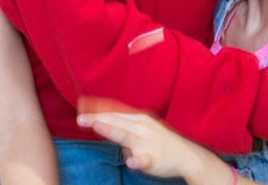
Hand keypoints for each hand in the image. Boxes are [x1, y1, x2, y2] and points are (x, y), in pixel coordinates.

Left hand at [77, 111, 203, 180]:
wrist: (188, 156)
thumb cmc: (162, 141)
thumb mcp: (144, 127)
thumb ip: (124, 124)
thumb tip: (104, 121)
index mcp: (138, 119)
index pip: (114, 112)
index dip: (97, 108)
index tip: (81, 105)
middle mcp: (141, 128)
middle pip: (115, 121)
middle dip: (97, 118)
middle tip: (80, 118)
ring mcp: (147, 143)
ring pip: (126, 136)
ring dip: (111, 130)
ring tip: (96, 125)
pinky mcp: (154, 158)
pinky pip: (145, 159)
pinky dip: (138, 160)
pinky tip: (131, 161)